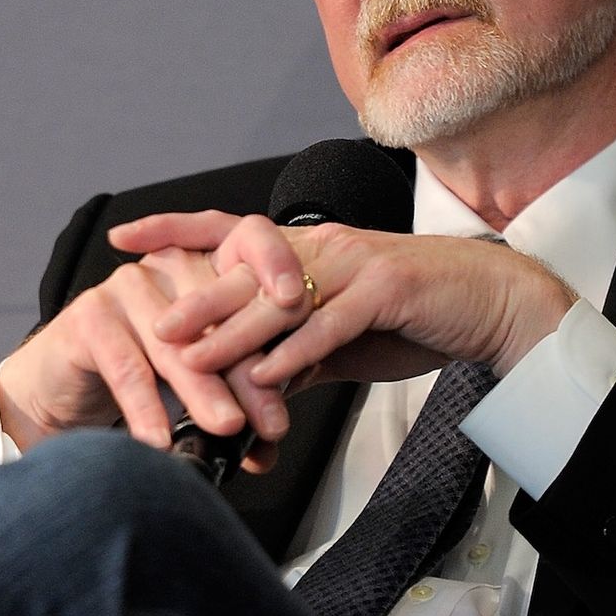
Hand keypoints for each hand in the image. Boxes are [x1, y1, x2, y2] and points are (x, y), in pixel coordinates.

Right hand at [0, 218, 291, 454]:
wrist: (63, 381)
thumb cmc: (136, 374)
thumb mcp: (193, 384)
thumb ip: (234, 405)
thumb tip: (266, 450)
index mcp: (206, 271)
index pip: (253, 271)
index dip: (281, 289)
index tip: (307, 336)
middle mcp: (170, 268)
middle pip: (220, 318)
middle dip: (248, 375)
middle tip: (271, 423)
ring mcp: (128, 286)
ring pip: (176, 344)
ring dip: (203, 391)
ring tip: (226, 429)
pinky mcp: (90, 314)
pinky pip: (127, 364)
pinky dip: (145, 407)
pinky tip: (158, 440)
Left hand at [123, 212, 575, 384]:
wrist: (490, 301)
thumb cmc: (415, 315)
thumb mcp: (343, 337)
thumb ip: (297, 354)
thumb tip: (249, 385)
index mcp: (307, 249)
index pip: (229, 233)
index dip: (176, 230)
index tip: (124, 236)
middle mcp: (323, 247)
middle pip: (244, 270)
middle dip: (195, 298)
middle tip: (151, 324)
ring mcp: (355, 265)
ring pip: (282, 298)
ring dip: (235, 332)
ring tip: (192, 358)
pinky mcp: (387, 289)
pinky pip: (332, 322)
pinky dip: (298, 350)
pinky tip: (268, 376)